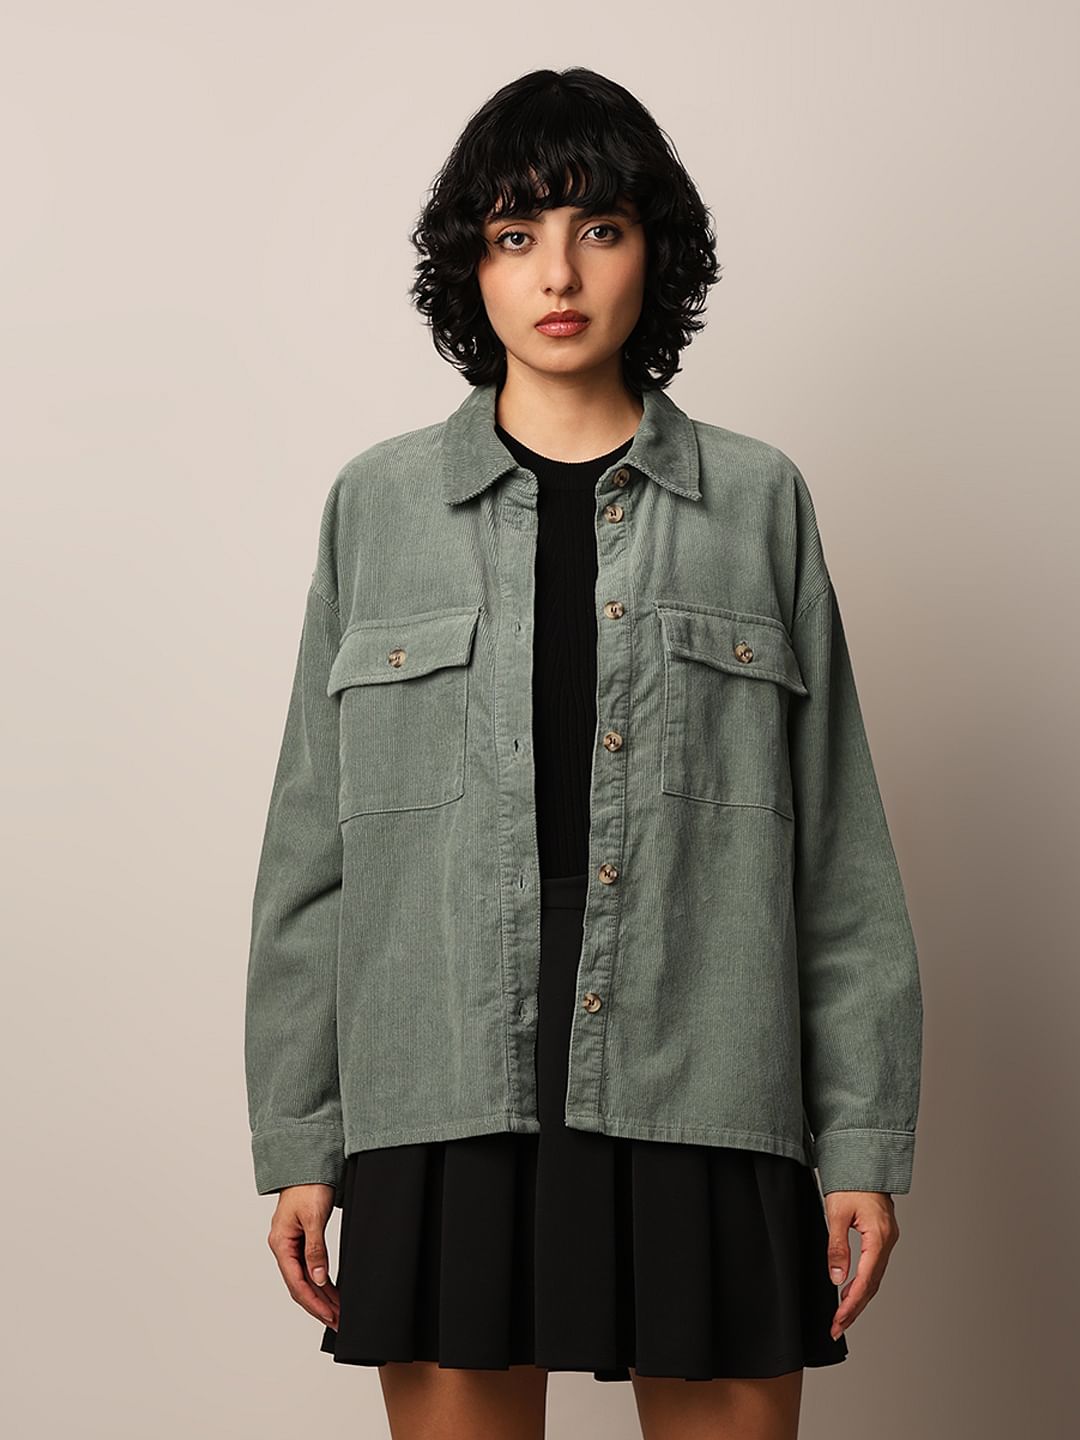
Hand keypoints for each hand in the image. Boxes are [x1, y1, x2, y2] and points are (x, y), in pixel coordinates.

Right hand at [266, 1183, 339, 1329]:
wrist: (307, 1165)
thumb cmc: (308, 1186)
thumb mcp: (314, 1218)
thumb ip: (315, 1249)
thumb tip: (318, 1279)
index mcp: (281, 1244)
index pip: (296, 1282)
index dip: (314, 1302)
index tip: (330, 1316)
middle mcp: (283, 1247)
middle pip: (300, 1285)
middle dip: (319, 1306)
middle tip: (338, 1322)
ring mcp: (291, 1245)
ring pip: (305, 1279)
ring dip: (321, 1297)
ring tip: (338, 1313)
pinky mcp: (301, 1240)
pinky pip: (309, 1267)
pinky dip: (321, 1282)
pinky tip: (331, 1293)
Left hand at [823, 1191, 899, 1340]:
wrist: (864, 1160)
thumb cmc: (850, 1182)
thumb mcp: (836, 1212)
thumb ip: (837, 1246)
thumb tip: (837, 1279)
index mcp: (879, 1236)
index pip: (866, 1280)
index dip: (851, 1304)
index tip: (837, 1321)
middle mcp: (888, 1241)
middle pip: (873, 1284)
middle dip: (854, 1309)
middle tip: (836, 1329)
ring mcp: (888, 1240)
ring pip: (875, 1278)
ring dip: (859, 1299)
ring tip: (841, 1318)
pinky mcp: (883, 1237)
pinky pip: (874, 1267)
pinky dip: (863, 1284)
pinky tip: (850, 1293)